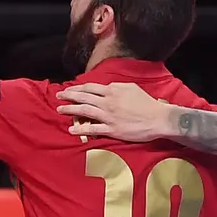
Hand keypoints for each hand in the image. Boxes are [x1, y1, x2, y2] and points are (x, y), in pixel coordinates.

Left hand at [56, 82, 175, 142]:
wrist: (158, 118)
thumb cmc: (147, 103)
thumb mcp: (131, 88)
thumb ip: (117, 87)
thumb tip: (106, 88)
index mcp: (113, 90)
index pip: (90, 88)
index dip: (77, 88)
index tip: (69, 89)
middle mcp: (108, 102)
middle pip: (84, 97)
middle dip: (69, 96)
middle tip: (58, 97)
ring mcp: (109, 116)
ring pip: (85, 111)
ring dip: (70, 110)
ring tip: (59, 110)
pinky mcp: (112, 129)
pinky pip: (93, 129)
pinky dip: (81, 129)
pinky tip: (71, 129)